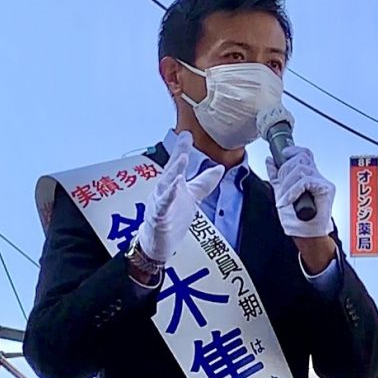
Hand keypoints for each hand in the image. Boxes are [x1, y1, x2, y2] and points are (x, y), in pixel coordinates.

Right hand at [136, 131, 223, 262]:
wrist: (158, 242)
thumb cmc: (172, 218)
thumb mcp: (192, 197)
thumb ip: (204, 182)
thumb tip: (219, 168)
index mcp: (171, 185)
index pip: (177, 165)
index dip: (182, 149)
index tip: (187, 134)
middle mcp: (163, 191)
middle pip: (170, 170)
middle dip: (177, 155)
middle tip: (184, 140)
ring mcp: (159, 204)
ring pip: (165, 186)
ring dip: (173, 172)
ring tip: (181, 159)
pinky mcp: (158, 218)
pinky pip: (162, 206)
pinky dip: (167, 197)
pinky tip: (174, 188)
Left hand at [266, 146, 334, 238]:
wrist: (308, 236)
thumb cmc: (298, 220)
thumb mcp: (282, 193)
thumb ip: (277, 177)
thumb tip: (270, 161)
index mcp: (309, 176)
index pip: (304, 154)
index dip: (293, 151)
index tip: (283, 154)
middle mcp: (318, 177)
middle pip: (301, 159)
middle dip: (285, 172)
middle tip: (281, 188)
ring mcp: (323, 182)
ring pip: (302, 169)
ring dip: (288, 184)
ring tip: (285, 198)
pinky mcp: (326, 190)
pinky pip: (306, 181)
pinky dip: (293, 191)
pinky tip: (289, 200)